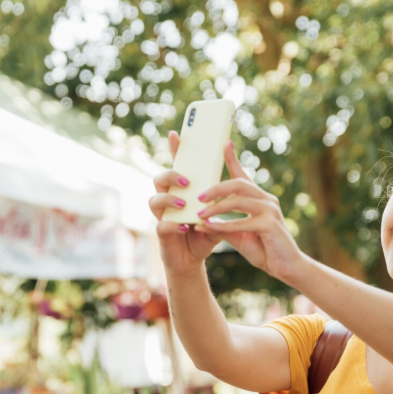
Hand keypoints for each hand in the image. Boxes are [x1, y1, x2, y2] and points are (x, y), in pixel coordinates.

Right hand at [149, 131, 220, 275]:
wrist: (195, 259)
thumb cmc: (204, 232)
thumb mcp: (217, 212)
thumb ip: (222, 198)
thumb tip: (238, 180)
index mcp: (181, 191)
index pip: (176, 167)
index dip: (174, 150)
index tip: (176, 134)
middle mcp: (168, 200)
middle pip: (159, 179)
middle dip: (170, 176)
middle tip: (187, 180)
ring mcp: (162, 216)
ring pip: (154, 200)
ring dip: (169, 199)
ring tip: (184, 204)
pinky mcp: (162, 234)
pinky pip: (161, 225)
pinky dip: (173, 225)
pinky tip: (186, 227)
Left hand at [193, 142, 304, 281]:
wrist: (286, 267)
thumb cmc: (264, 249)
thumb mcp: (239, 235)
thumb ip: (223, 226)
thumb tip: (202, 222)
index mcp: (260, 199)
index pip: (243, 175)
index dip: (232, 159)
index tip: (223, 144)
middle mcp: (266, 200)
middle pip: (238, 184)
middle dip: (216, 188)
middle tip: (198, 196)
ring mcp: (270, 211)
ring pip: (238, 200)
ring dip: (216, 207)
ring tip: (199, 214)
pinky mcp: (270, 225)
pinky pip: (241, 222)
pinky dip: (223, 226)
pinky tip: (209, 228)